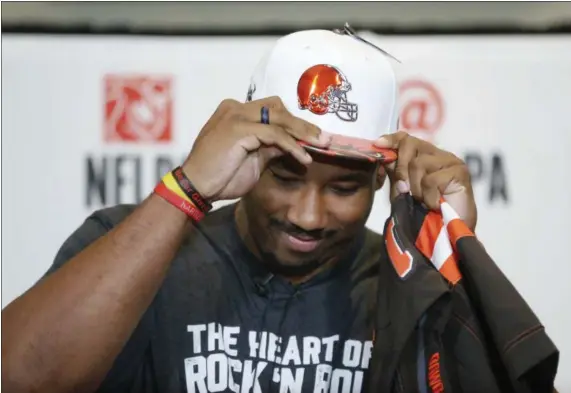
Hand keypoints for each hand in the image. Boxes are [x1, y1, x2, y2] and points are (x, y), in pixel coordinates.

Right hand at [183, 97, 330, 200]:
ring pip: (278, 118)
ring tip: (321, 146)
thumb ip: (271, 147)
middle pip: (278, 109)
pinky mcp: (239, 129)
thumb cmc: (221, 176)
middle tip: (324, 138)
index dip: (294, 122)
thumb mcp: (253, 158)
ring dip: (302, 133)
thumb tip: (295, 143)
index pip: (272, 109)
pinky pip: (274, 134)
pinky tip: (303, 158)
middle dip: (302, 124)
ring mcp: (236, 116)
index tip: (314, 136)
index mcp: (235, 111)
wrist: (196, 188)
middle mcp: (235, 107)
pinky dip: (291, 145)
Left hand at [374, 131, 476, 230]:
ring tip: (424, 201)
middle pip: (410, 144)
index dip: (391, 140)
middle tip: (405, 189)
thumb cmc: (424, 214)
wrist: (447, 234)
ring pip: (418, 163)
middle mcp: (438, 155)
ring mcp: (451, 161)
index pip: (406, 138)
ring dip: (416, 188)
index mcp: (424, 156)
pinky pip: (431, 180)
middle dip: (401, 168)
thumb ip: (394, 173)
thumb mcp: (402, 191)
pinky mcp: (459, 171)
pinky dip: (428, 197)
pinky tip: (435, 205)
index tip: (378, 145)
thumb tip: (382, 157)